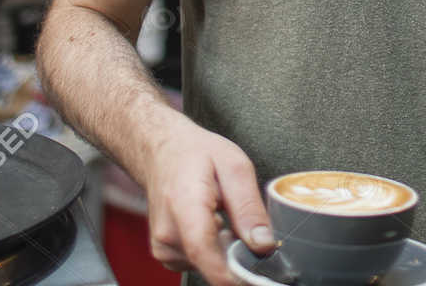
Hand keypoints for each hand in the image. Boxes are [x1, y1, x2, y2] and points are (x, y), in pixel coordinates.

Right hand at [140, 116, 275, 282]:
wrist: (162, 152)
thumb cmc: (195, 155)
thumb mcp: (234, 166)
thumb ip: (249, 208)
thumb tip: (263, 244)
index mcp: (184, 206)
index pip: (204, 252)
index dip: (233, 273)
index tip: (256, 277)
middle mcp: (168, 233)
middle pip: (214, 264)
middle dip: (239, 253)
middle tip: (245, 223)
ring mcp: (163, 247)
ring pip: (211, 265)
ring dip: (226, 249)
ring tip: (222, 216)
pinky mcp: (166, 255)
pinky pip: (201, 263)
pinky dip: (214, 250)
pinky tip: (211, 225)